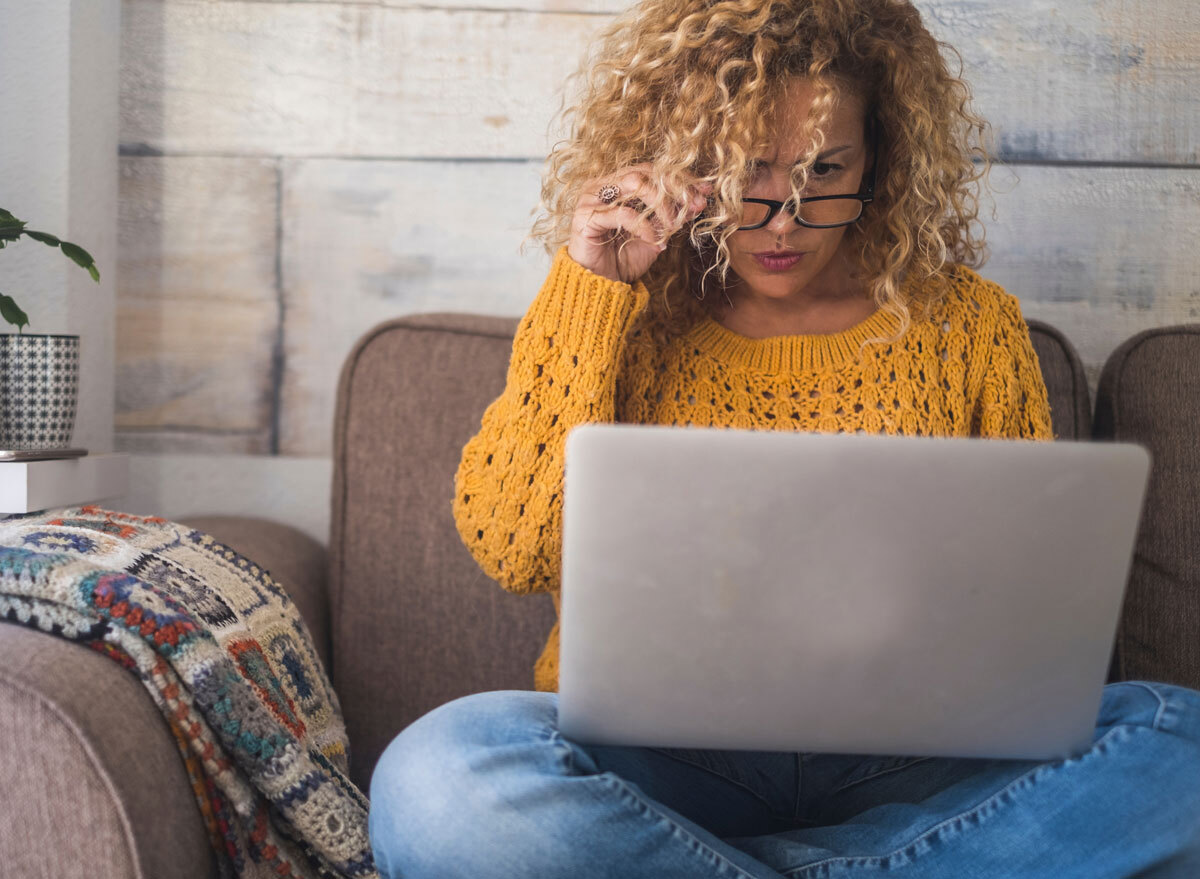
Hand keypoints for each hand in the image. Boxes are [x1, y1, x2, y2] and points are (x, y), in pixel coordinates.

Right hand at [567, 165, 710, 283]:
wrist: (600, 284)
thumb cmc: (623, 258)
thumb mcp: (656, 234)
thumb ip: (672, 216)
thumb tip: (699, 202)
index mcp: (618, 184)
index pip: (652, 170)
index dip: (680, 179)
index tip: (705, 192)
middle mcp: (603, 184)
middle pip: (645, 172)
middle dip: (675, 189)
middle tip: (694, 207)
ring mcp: (592, 198)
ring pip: (635, 184)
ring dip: (661, 205)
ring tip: (673, 226)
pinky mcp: (586, 217)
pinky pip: (623, 213)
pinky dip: (644, 226)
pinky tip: (654, 241)